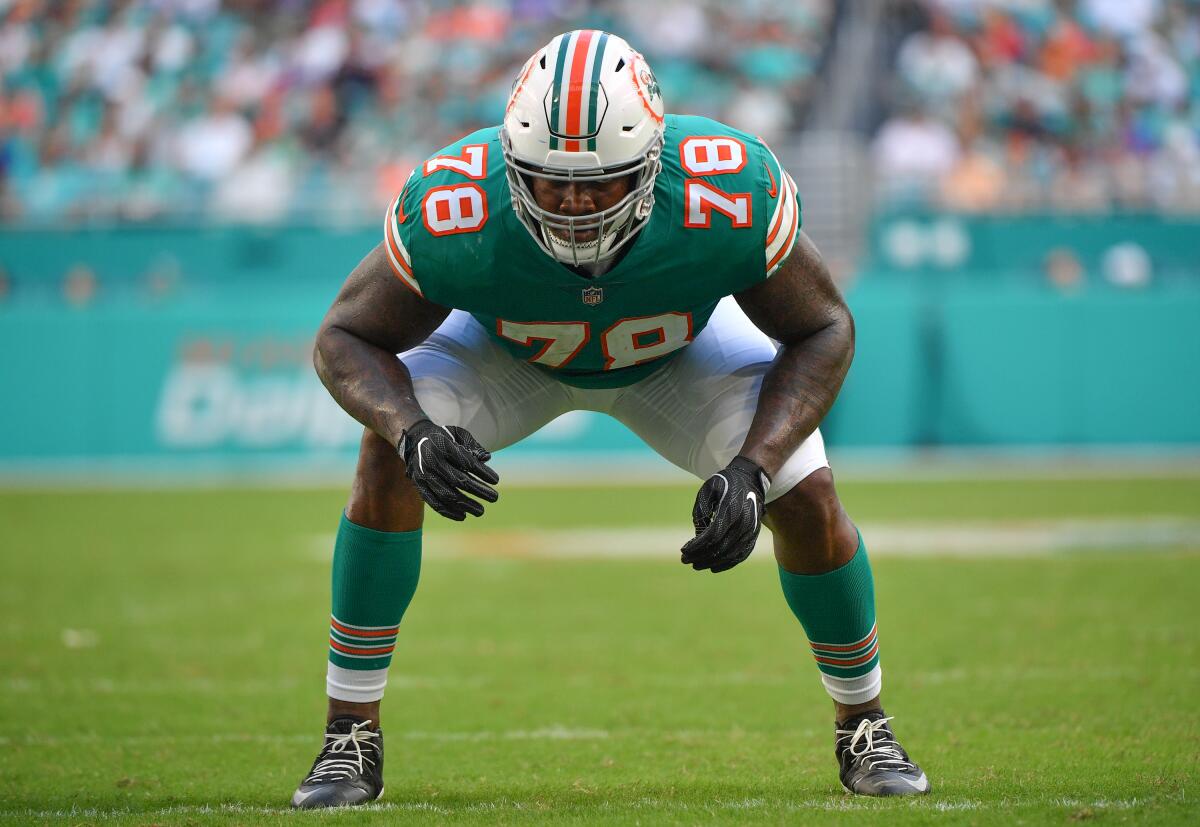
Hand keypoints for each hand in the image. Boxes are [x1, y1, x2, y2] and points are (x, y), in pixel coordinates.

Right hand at [398, 419, 499, 519]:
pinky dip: (448, 512)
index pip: (466, 462)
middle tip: (494, 498)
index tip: (496, 480)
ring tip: (480, 511)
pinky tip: (463, 516)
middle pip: (458, 480)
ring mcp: (423, 475)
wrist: (415, 441)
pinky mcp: (419, 486)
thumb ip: (473, 446)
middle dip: (478, 490)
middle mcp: (431, 461)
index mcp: (443, 446)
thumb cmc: (444, 438)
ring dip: (465, 505)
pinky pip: (434, 503)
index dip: (482, 472)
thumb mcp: (459, 434)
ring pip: (446, 495)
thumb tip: (487, 458)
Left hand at [681, 456, 769, 572]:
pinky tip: (713, 567)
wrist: (751, 480)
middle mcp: (744, 522)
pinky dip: (727, 564)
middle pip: (720, 548)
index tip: (683, 550)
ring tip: (696, 565)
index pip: (712, 535)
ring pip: (730, 554)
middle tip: (685, 560)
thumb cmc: (725, 483)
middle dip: (700, 556)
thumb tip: (698, 534)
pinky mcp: (753, 536)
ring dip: (711, 562)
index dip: (697, 546)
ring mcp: (751, 531)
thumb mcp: (708, 488)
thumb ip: (701, 509)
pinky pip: (741, 555)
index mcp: (731, 509)